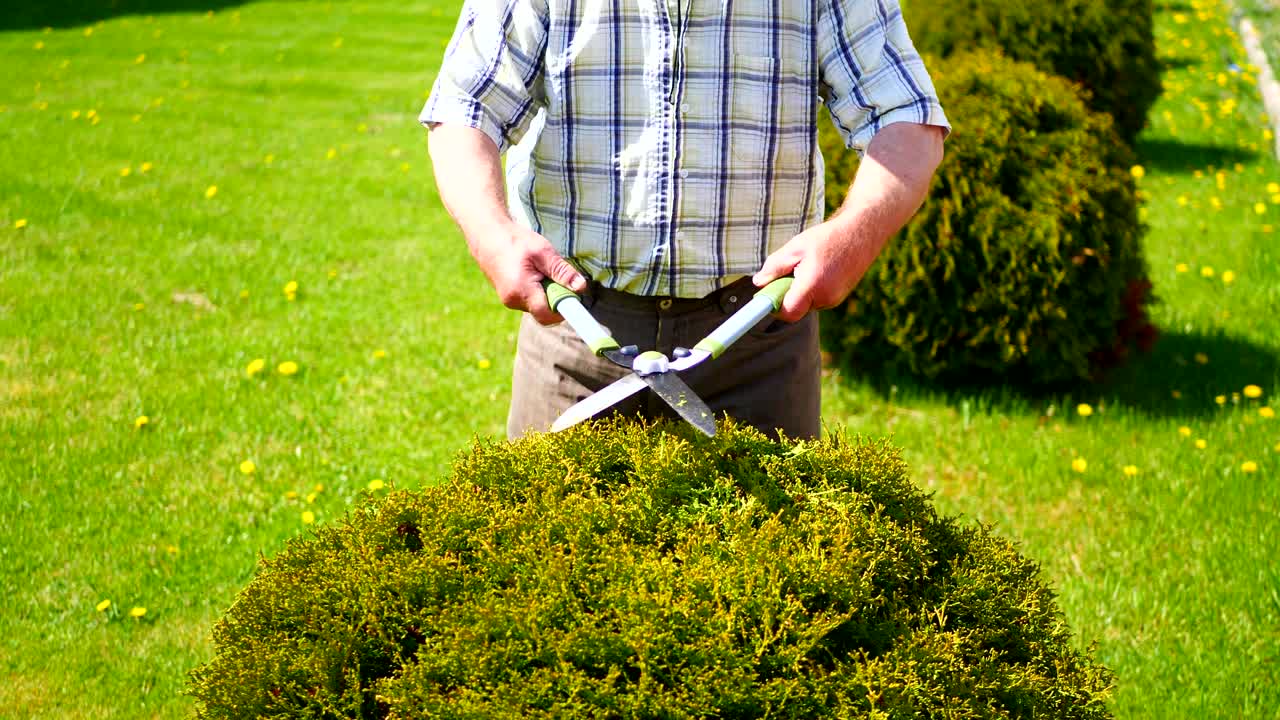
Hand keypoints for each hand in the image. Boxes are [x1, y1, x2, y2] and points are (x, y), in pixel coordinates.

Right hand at [470, 223, 587, 324]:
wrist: (487, 235)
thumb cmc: (515, 241)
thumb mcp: (543, 252)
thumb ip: (562, 271)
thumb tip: (581, 288)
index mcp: (521, 291)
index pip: (547, 315)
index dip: (564, 309)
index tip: (574, 297)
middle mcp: (513, 301)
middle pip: (544, 311)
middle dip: (555, 297)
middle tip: (555, 275)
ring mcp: (509, 301)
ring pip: (537, 306)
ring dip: (546, 293)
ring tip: (541, 270)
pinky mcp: (508, 297)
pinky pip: (530, 300)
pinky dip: (537, 291)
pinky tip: (533, 273)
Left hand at [751, 221, 877, 322]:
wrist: (862, 233)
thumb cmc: (827, 238)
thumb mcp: (795, 247)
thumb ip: (774, 266)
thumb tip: (759, 282)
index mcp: (813, 285)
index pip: (788, 312)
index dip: (774, 306)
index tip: (767, 295)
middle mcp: (826, 297)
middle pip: (796, 308)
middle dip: (786, 294)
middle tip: (789, 271)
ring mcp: (835, 299)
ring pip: (806, 304)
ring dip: (800, 291)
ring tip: (807, 266)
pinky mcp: (839, 297)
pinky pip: (817, 299)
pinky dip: (811, 289)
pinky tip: (818, 269)